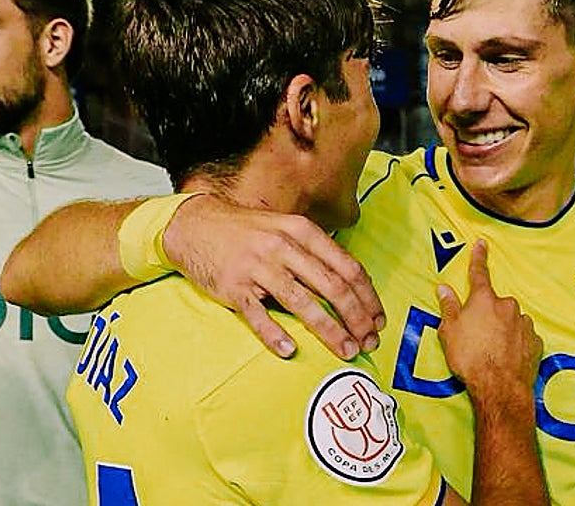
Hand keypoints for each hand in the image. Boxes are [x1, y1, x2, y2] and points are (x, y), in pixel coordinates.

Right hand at [161, 194, 384, 359]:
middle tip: (369, 342)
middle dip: (356, 318)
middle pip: (332, 287)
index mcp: (302, 232)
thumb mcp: (286, 228)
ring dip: (329, 330)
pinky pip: (258, 315)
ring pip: (302, 302)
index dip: (368, 297)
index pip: (347, 267)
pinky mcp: (233, 287)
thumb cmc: (247, 231)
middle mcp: (283, 248)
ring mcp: (258, 268)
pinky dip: (274, 334)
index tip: (378, 319)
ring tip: (346, 350)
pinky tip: (290, 350)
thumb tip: (350, 285)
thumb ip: (315, 252)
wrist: (195, 225)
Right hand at [436, 240, 542, 400]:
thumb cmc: (470, 358)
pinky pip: (522, 336)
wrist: (500, 387)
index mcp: (484, 299)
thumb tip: (444, 288)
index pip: (479, 272)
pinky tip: (506, 357)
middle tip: (476, 335)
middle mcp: (507, 306)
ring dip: (502, 329)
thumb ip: (449, 307)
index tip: (482, 243)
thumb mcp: (449, 332)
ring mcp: (524, 323)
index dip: (479, 257)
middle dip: (487, 314)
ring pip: (510, 319)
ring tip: (491, 350)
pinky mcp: (535, 342)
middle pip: (495, 303)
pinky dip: (515, 342)